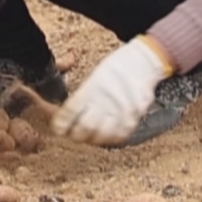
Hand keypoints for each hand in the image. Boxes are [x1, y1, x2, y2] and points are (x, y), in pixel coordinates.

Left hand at [53, 36, 170, 145]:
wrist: (144, 62)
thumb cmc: (117, 66)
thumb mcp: (94, 75)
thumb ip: (82, 96)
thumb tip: (65, 116)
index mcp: (93, 86)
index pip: (71, 110)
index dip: (60, 123)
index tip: (57, 128)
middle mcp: (107, 99)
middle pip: (85, 127)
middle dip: (75, 133)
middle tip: (72, 132)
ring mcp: (122, 110)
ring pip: (101, 136)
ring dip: (91, 138)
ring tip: (88, 135)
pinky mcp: (135, 118)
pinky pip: (119, 136)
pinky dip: (109, 138)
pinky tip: (104, 135)